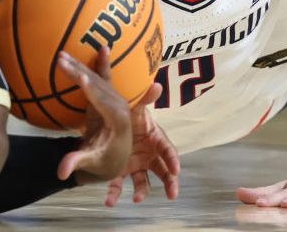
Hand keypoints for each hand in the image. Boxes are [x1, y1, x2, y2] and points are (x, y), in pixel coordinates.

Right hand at [56, 49, 131, 183]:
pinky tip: (103, 48)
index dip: (92, 92)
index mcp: (118, 123)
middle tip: (61, 60)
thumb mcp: (89, 162)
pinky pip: (105, 78)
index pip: (104, 105)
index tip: (82, 78)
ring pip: (98, 80)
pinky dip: (102, 63)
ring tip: (62, 55)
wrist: (115, 157)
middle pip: (99, 87)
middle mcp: (120, 108)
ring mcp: (116, 100)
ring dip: (80, 67)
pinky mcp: (110, 97)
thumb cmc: (102, 161)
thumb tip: (62, 171)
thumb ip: (77, 162)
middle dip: (80, 73)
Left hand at [104, 83, 180, 206]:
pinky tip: (109, 202)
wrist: (110, 122)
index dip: (173, 160)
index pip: (168, 151)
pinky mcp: (122, 172)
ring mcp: (136, 165)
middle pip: (163, 171)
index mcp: (155, 139)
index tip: (176, 170)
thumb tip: (157, 85)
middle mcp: (149, 155)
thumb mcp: (135, 107)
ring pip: (143, 182)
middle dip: (170, 182)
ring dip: (141, 191)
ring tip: (136, 198)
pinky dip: (114, 194)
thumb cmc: (129, 115)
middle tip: (172, 194)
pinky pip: (119, 185)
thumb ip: (145, 99)